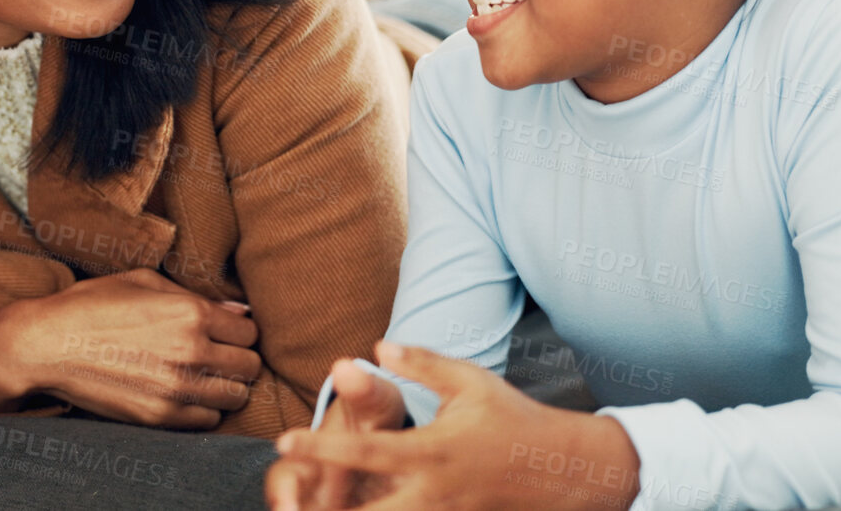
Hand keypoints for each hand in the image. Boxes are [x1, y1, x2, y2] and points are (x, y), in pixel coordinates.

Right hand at [0, 268, 261, 428]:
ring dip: (225, 386)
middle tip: (217, 354)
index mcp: (191, 312)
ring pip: (237, 396)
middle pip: (250, 365)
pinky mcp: (160, 416)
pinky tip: (185, 394)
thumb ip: (195, 296)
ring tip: (204, 376)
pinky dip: (204, 409)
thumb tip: (238, 311)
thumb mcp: (144, 282)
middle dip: (237, 358)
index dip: (238, 330)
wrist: (46, 346)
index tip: (224, 332)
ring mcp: (177, 388)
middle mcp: (191, 351)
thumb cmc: (91, 305)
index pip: (249, 330)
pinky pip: (208, 420)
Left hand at [270, 342, 641, 510]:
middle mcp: (433, 493)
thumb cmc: (510, 416)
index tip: (282, 440)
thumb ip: (420, 364)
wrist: (559, 467)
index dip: (320, 448)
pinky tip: (354, 505)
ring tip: (311, 504)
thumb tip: (376, 347)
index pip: (364, 451)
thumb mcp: (468, 381)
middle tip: (287, 500)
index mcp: (432, 451)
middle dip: (326, 510)